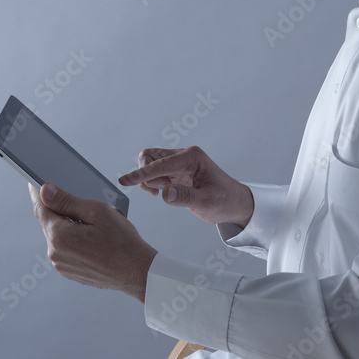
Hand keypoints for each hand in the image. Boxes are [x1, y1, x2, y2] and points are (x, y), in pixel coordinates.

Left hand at [29, 183, 157, 303]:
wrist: (137, 271)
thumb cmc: (122, 241)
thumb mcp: (97, 211)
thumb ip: (67, 200)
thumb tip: (45, 191)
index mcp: (59, 236)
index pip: (41, 207)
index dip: (38, 193)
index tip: (34, 182)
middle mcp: (55, 253)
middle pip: (51, 221)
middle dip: (64, 210)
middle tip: (89, 208)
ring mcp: (61, 264)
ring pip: (59, 235)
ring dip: (71, 225)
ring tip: (98, 227)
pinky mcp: (69, 271)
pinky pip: (66, 248)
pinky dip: (75, 239)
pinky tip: (96, 240)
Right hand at [119, 146, 253, 227]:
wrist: (233, 203)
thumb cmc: (225, 200)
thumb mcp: (207, 202)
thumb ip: (186, 197)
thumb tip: (166, 193)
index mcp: (192, 157)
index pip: (160, 164)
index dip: (141, 174)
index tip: (125, 181)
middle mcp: (184, 156)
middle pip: (150, 156)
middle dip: (147, 175)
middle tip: (160, 191)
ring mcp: (178, 162)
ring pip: (149, 162)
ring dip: (149, 179)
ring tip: (165, 192)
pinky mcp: (175, 171)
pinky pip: (154, 171)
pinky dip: (151, 182)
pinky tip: (163, 193)